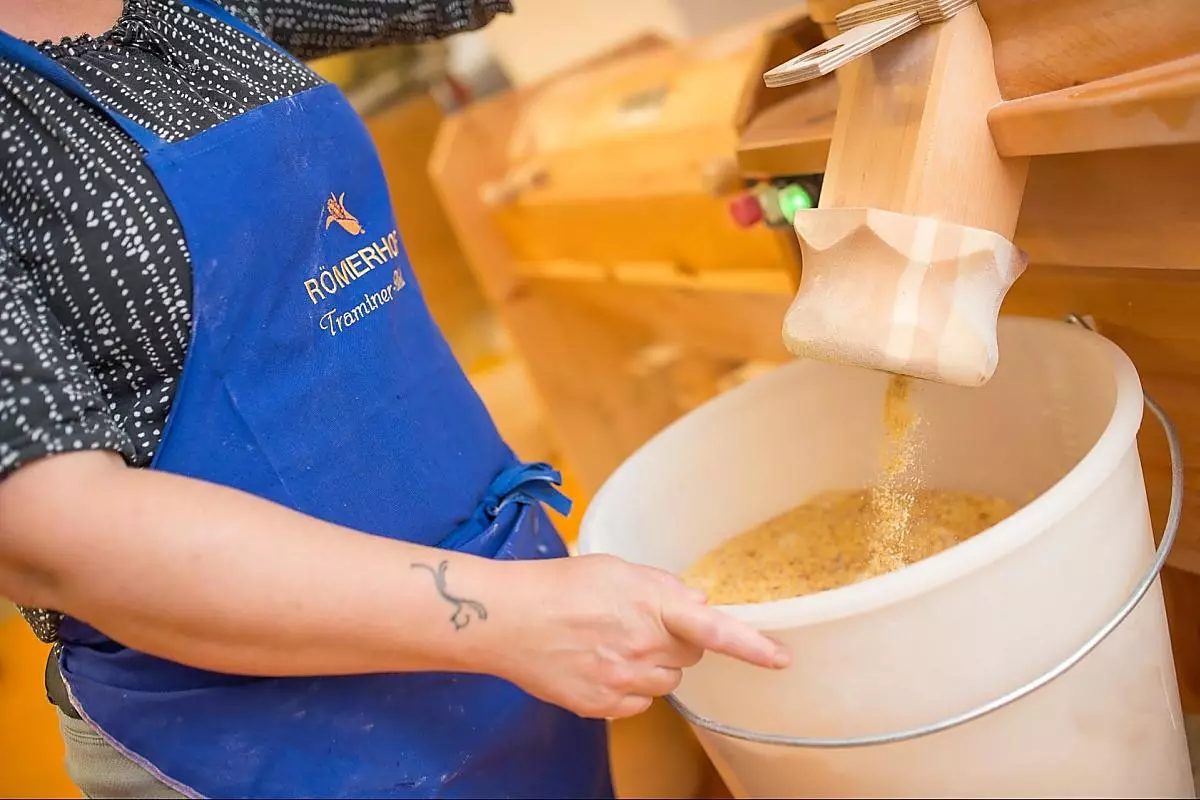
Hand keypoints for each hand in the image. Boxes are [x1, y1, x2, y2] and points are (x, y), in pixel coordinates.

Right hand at [498, 554, 789, 718]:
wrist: (506, 619)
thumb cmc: (558, 585)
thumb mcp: (615, 568)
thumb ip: (662, 586)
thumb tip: (698, 604)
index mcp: (650, 605)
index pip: (713, 629)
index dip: (752, 645)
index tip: (781, 659)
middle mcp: (642, 647)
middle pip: (689, 655)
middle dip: (676, 641)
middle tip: (639, 623)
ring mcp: (622, 681)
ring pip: (666, 682)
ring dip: (652, 665)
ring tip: (611, 642)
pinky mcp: (602, 705)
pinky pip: (638, 702)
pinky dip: (628, 687)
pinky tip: (599, 663)